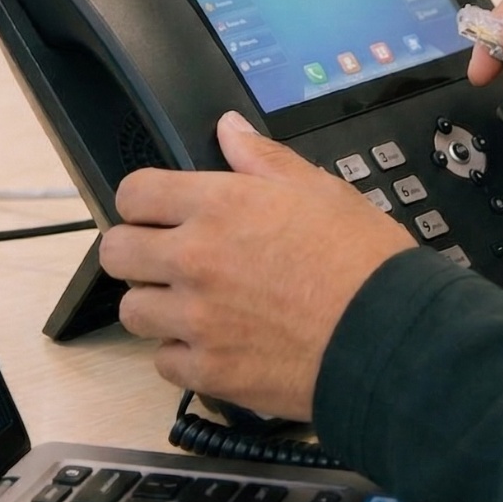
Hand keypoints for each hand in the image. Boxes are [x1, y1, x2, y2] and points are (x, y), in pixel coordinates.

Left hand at [100, 112, 414, 420]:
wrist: (386, 334)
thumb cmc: (361, 260)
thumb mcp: (319, 188)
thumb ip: (263, 158)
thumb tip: (229, 129)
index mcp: (220, 206)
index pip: (134, 193)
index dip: (143, 199)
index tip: (156, 208)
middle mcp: (195, 261)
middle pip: (116, 252)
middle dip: (135, 249)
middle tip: (165, 254)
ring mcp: (196, 320)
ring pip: (132, 311)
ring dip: (155, 303)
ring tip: (191, 301)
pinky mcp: (207, 371)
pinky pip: (163, 361)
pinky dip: (182, 353)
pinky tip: (214, 340)